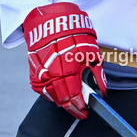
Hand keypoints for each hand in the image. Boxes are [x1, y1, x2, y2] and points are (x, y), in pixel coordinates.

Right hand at [23, 2, 106, 118]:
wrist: (51, 24)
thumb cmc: (73, 36)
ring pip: (52, 96)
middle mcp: (52, 73)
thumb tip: (101, 91)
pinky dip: (51, 93)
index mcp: (67, 68)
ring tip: (71, 103)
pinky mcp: (34, 72)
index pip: (73, 96)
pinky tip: (60, 92)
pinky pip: (43, 89)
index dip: (79, 107)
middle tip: (79, 112)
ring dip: (62, 102)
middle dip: (72, 108)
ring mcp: (40, 73)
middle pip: (62, 99)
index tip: (84, 112)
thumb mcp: (90, 53)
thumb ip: (97, 74)